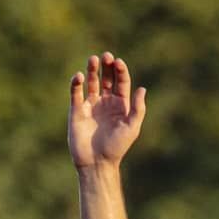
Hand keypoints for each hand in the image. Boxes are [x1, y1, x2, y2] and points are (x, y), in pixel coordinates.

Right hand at [69, 52, 146, 169]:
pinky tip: (80, 76)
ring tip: (93, 59)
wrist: (97, 162)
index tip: (118, 62)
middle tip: (106, 56)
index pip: (121, 82)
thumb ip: (138, 109)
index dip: (120, 71)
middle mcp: (106, 102)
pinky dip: (77, 83)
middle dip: (107, 66)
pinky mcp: (77, 110)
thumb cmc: (117, 147)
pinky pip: (76, 92)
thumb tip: (142, 88)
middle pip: (106, 79)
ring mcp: (91, 105)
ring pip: (91, 82)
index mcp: (120, 105)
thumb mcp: (132, 128)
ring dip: (92, 70)